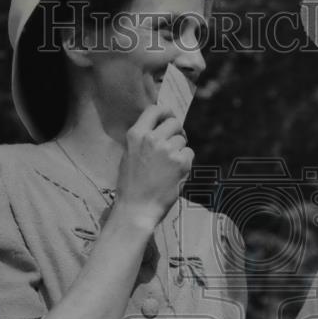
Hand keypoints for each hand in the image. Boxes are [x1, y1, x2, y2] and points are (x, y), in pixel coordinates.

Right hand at [115, 106, 192, 228]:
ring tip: (168, 166)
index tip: (169, 115)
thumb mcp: (129, 155)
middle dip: (177, 131)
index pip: (154, 109)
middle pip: (174, 122)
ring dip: (179, 149)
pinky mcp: (181, 163)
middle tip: (175, 143)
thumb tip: (161, 127)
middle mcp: (152, 139)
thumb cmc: (131, 186)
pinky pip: (189, 153)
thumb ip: (143, 139)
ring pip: (182, 139)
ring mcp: (167, 150)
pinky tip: (174, 173)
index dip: (165, 111)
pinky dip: (186, 162)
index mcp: (136, 135)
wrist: (136, 209)